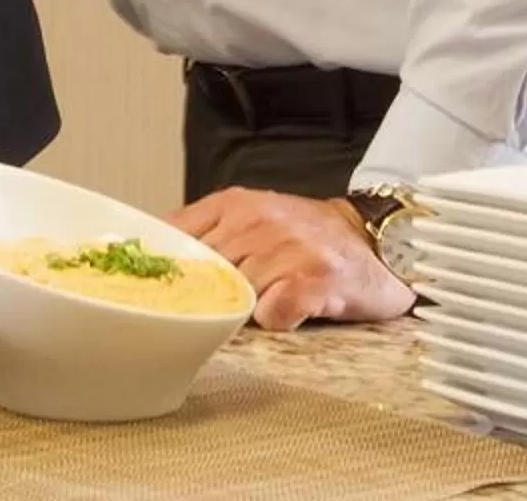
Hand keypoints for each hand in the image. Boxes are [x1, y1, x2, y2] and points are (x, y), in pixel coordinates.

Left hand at [169, 189, 414, 331]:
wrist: (373, 238)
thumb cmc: (305, 236)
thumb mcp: (249, 218)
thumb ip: (206, 233)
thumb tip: (153, 259)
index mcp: (232, 204)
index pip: (175, 234)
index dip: (164, 266)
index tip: (155, 288)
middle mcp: (257, 221)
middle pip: (203, 273)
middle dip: (207, 296)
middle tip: (220, 308)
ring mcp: (286, 249)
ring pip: (236, 297)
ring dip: (246, 311)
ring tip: (269, 301)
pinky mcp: (315, 280)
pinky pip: (273, 314)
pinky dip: (276, 321)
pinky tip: (289, 312)